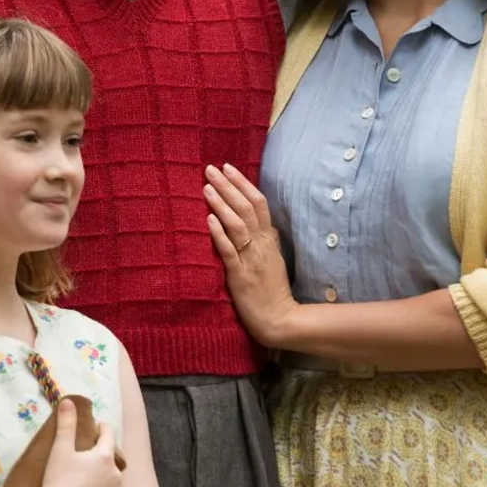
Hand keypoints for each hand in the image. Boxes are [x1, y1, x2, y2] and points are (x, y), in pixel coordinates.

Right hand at [32, 399, 122, 486]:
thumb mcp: (60, 450)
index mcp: (104, 457)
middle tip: (87, 459)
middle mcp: (115, 475)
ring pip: (112, 482)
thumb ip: (66, 424)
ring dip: (104, 479)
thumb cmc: (58, 480)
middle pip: (111, 460)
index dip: (103, 428)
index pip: (109, 435)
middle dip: (102, 457)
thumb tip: (68, 401)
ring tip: (87, 482)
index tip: (98, 426)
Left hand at [204, 163, 298, 346]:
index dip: (242, 183)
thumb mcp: (275, 259)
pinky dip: (219, 234)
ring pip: (238, 225)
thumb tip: (264, 223)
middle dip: (228, 186)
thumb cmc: (273, 291)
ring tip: (206, 187)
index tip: (227, 167)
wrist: (279, 319)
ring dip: (222, 204)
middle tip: (211, 168)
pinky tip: (208, 220)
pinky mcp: (241, 276)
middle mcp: (261, 245)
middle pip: (246, 208)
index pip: (258, 203)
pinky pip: (229, 251)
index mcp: (269, 239)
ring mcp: (251, 259)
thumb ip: (268, 240)